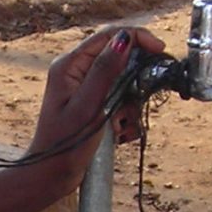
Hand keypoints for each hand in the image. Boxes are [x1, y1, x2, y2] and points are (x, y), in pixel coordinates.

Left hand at [28, 27, 165, 178]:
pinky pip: (119, 99)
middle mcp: (76, 71)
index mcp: (69, 65)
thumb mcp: (88, 107)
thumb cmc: (63, 145)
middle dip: (135, 79)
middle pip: (119, 57)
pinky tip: (118, 132)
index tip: (161, 50)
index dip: (138, 38)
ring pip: (123, 81)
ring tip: (120, 125)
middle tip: (136, 103)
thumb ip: (105, 71)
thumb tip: (123, 39)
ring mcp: (84, 87)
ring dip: (130, 102)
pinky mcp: (92, 102)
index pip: (109, 35)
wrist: (50, 175)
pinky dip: (125, 114)